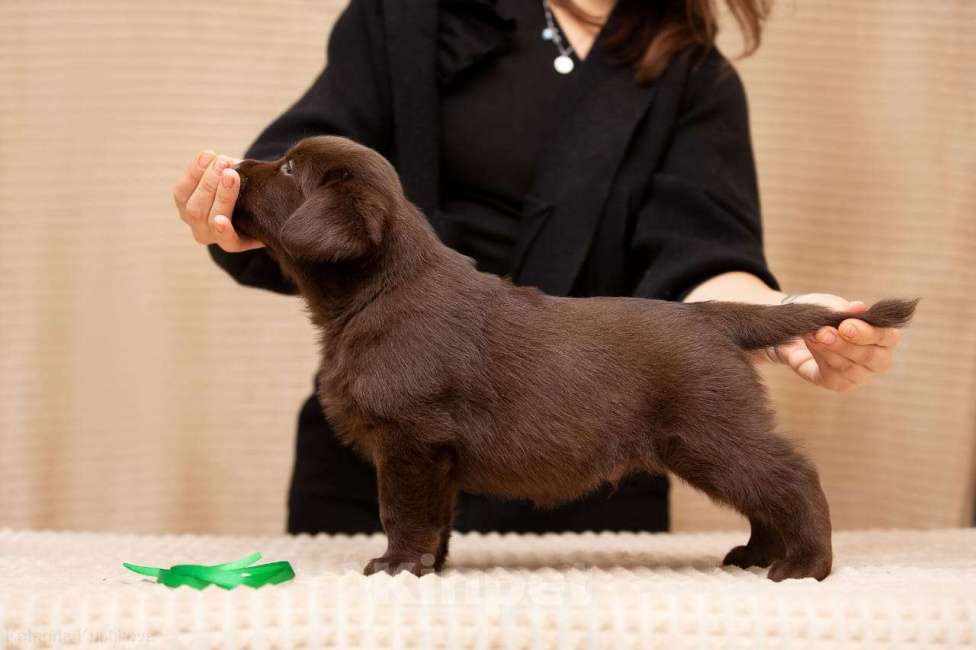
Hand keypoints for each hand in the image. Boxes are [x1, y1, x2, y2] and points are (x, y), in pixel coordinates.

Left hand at [173, 150, 263, 251]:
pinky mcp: (182, 202)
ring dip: (207, 180)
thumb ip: (263, 198)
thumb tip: (267, 178)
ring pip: (191, 204)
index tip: (220, 220)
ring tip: (222, 161)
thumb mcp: (263, 203)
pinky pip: (182, 189)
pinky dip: (195, 170)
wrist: (240, 191)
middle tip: (230, 173)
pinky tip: (208, 156)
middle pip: (206, 216)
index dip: (223, 232)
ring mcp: (192, 219)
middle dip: (219, 193)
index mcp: (232, 242)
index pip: (226, 240)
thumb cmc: (256, 200)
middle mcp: (209, 235)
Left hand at [765, 293, 900, 391]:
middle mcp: (876, 358)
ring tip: (812, 335)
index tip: (845, 325)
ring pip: (849, 368)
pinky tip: (811, 344)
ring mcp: (858, 374)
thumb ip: (843, 308)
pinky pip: (832, 376)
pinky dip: (820, 358)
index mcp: (883, 336)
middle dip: (845, 344)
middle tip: (824, 333)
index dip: (867, 332)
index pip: (888, 337)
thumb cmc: (822, 314)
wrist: (795, 326)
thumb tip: (858, 307)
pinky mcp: (837, 383)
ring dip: (829, 350)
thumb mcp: (829, 304)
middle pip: (870, 357)